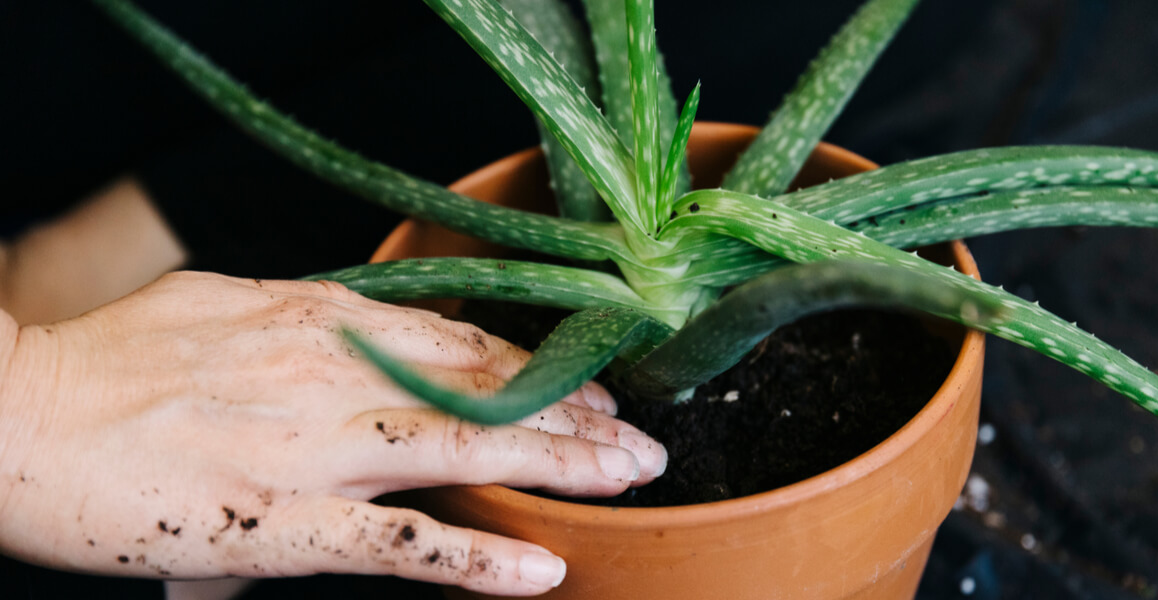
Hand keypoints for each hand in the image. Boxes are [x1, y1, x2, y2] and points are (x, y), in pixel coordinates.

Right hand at [0, 272, 666, 595]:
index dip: (537, 369)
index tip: (591, 386)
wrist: (14, 414)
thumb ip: (297, 323)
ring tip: (629, 480)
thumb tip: (346, 334)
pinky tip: (542, 570)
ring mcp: (313, 446)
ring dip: (560, 465)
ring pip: (467, 449)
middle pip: (486, 388)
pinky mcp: (281, 520)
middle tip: (645, 437)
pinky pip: (401, 542)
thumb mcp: (219, 309)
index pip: (460, 341)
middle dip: (576, 414)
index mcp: (318, 317)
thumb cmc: (108, 362)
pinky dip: (477, 557)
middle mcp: (334, 370)